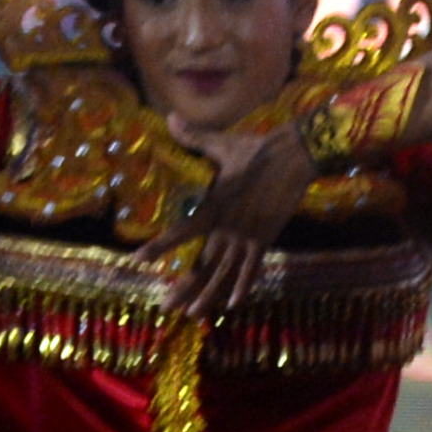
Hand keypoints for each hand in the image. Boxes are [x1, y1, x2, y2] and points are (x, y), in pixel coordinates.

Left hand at [135, 123, 314, 318]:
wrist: (294, 156)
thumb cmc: (255, 149)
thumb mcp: (221, 143)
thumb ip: (193, 136)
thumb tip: (170, 117)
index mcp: (213, 206)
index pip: (181, 231)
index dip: (159, 246)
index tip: (137, 259)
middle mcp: (228, 227)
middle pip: (202, 263)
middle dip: (183, 286)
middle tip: (164, 305)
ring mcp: (248, 236)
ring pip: (225, 273)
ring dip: (209, 295)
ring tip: (193, 315)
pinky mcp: (265, 238)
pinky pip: (252, 269)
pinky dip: (243, 287)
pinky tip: (234, 305)